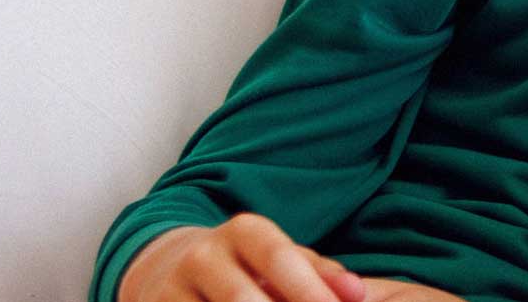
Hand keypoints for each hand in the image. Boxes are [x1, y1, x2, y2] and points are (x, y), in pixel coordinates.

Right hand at [121, 216, 366, 301]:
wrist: (169, 268)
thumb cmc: (248, 267)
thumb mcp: (282, 259)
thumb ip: (321, 274)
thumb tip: (358, 294)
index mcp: (244, 231)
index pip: (281, 259)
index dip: (310, 292)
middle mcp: (203, 254)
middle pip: (245, 300)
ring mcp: (172, 287)